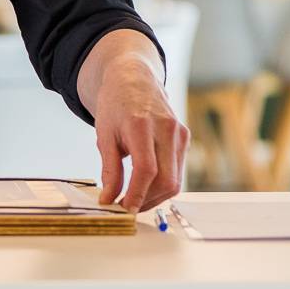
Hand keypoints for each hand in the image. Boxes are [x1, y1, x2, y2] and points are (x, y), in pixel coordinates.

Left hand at [85, 47, 187, 212]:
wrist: (133, 79)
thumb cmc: (115, 104)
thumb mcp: (104, 134)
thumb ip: (109, 169)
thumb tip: (109, 199)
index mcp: (142, 124)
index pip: (146, 169)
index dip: (137, 194)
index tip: (124, 209)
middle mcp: (167, 129)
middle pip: (166, 180)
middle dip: (147, 201)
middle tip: (126, 208)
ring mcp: (180, 133)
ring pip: (175, 180)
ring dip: (155, 196)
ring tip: (134, 200)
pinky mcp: (185, 138)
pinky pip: (177, 170)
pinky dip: (162, 184)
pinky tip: (145, 186)